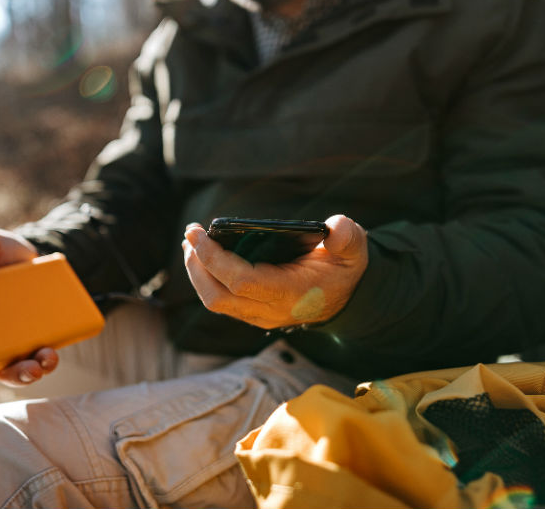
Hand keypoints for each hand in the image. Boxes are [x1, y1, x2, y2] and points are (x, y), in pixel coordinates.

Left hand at [182, 214, 367, 328]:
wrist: (347, 298)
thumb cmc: (344, 268)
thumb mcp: (354, 249)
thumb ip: (347, 237)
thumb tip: (335, 229)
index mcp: (290, 293)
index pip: (241, 281)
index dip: (215, 259)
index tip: (199, 233)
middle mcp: (270, 310)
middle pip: (217, 296)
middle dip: (196, 265)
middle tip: (190, 234)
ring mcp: (259, 315)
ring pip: (215, 301)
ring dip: (197, 271)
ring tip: (192, 241)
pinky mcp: (253, 312)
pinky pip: (221, 299)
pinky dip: (206, 276)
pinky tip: (204, 254)